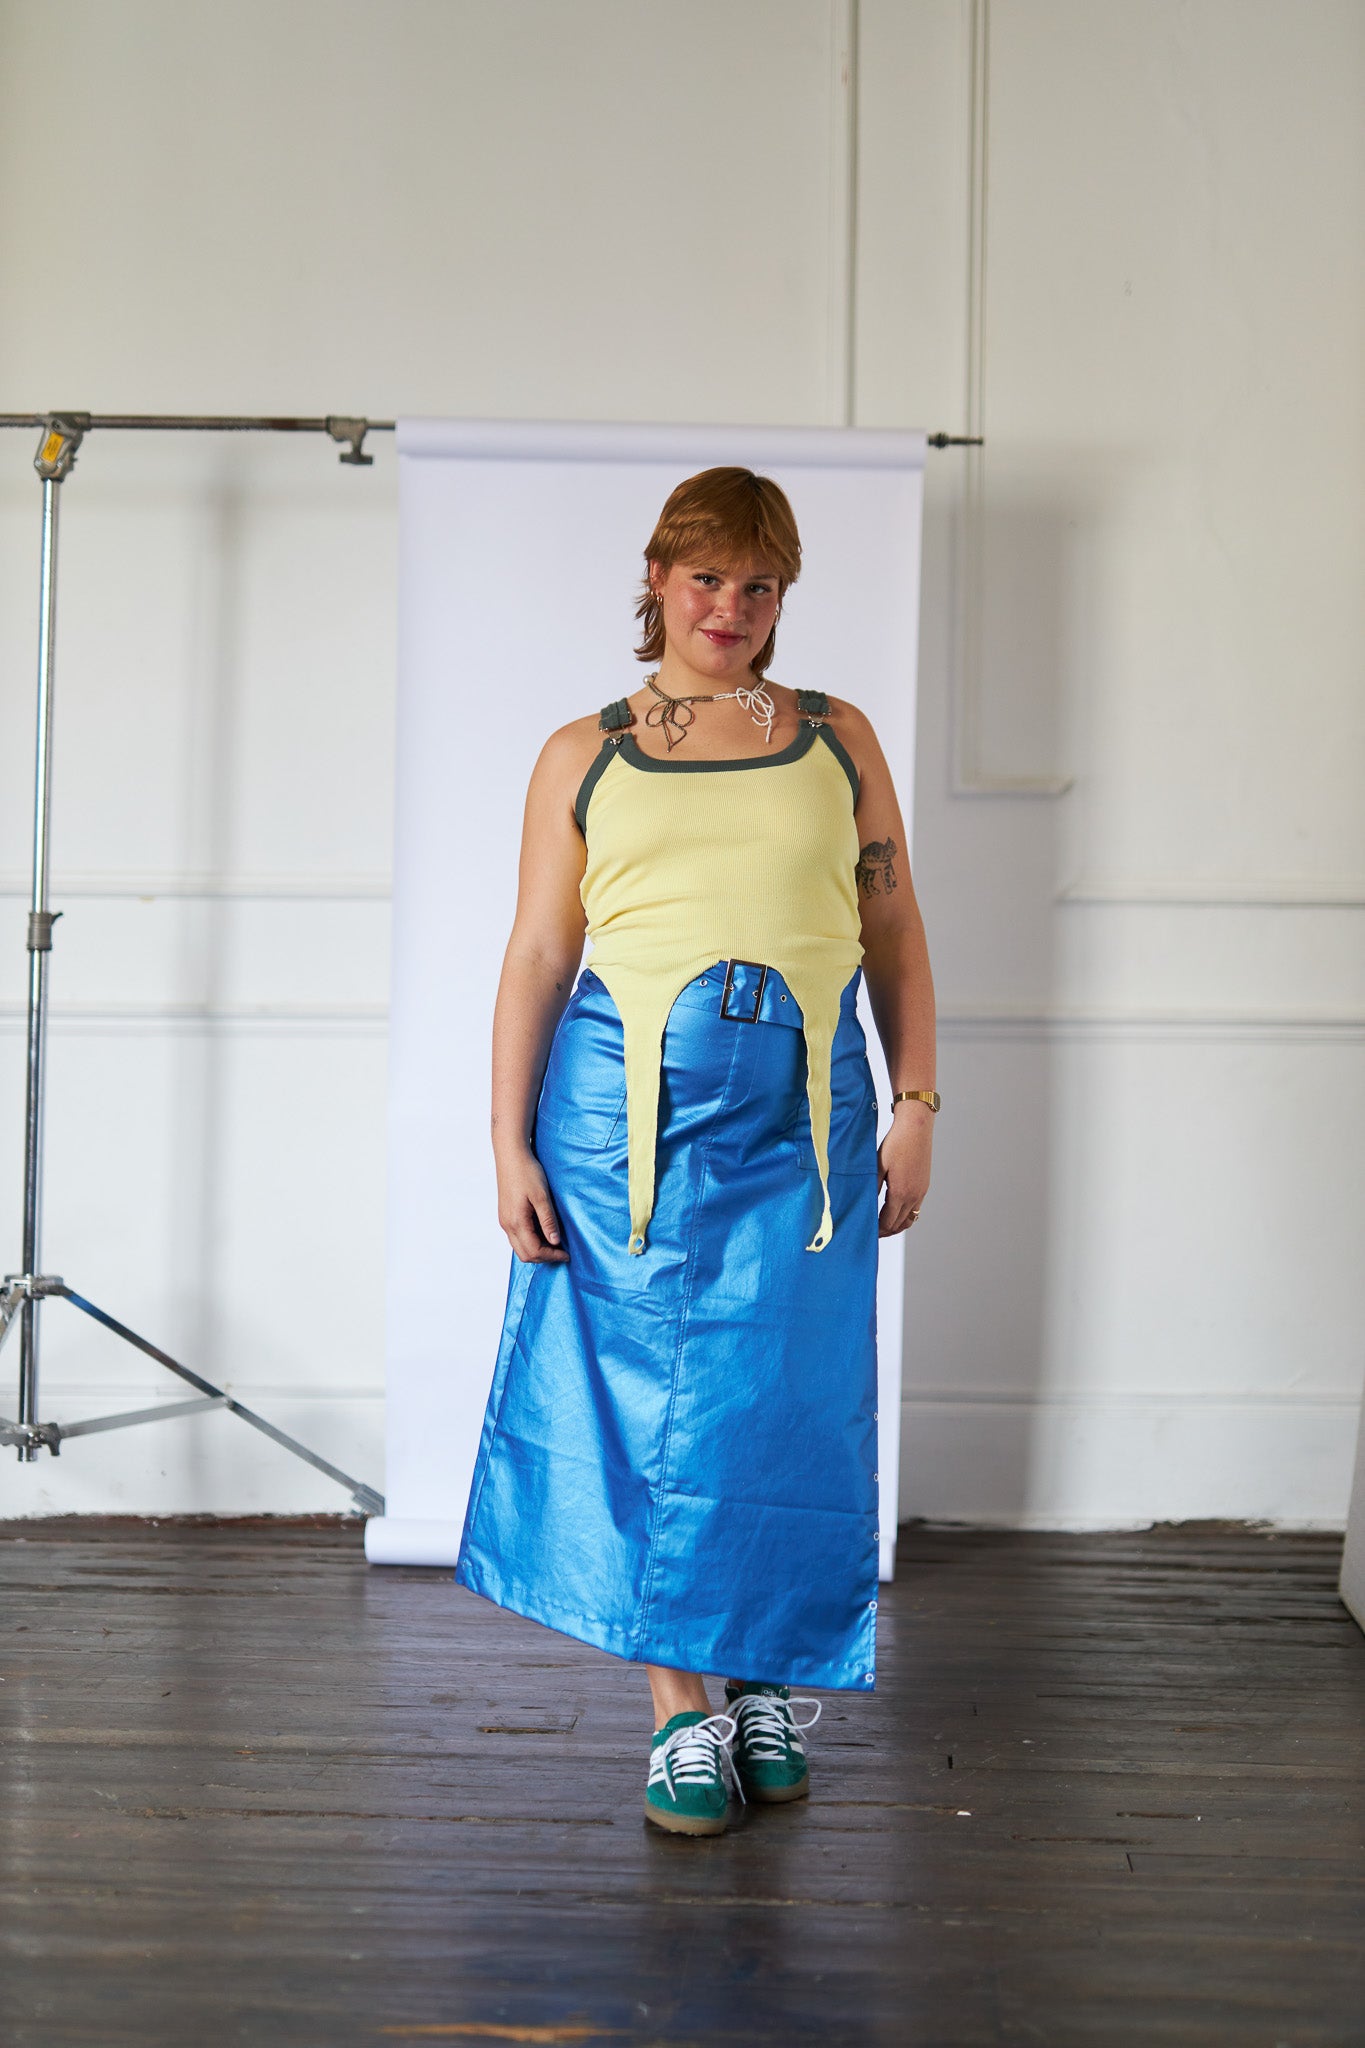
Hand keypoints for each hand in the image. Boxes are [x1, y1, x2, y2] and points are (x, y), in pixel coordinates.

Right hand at [496, 1148, 568, 1262]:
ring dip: (537, 1250)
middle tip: (562, 1252)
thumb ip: (548, 1220)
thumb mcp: (542, 1196)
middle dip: (544, 1257)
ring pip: (519, 1247)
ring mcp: (504, 1220)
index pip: (534, 1251)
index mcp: (516, 1222)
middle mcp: (507, 1225)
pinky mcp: (505, 1215)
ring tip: (555, 1242)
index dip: (552, 1256)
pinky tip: (543, 1232)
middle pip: (525, 1254)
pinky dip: (530, 1241)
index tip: (567, 1254)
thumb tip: (555, 1242)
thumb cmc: (527, 1172)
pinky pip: (517, 1237)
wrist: (510, 1155)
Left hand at [877, 1104, 931, 1236]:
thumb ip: (872, 1187)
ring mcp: (921, 1191)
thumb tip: (865, 1204)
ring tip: (885, 1227)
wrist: (916, 1127)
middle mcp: (914, 1196)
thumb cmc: (896, 1143)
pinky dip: (906, 1215)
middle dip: (886, 1231)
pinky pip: (916, 1208)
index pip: (888, 1222)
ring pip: (910, 1219)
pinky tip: (896, 1210)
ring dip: (897, 1225)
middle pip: (899, 1224)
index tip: (867, 1233)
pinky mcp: (924, 1185)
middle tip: (873, 1233)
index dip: (877, 1231)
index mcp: (900, 1193)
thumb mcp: (878, 1165)